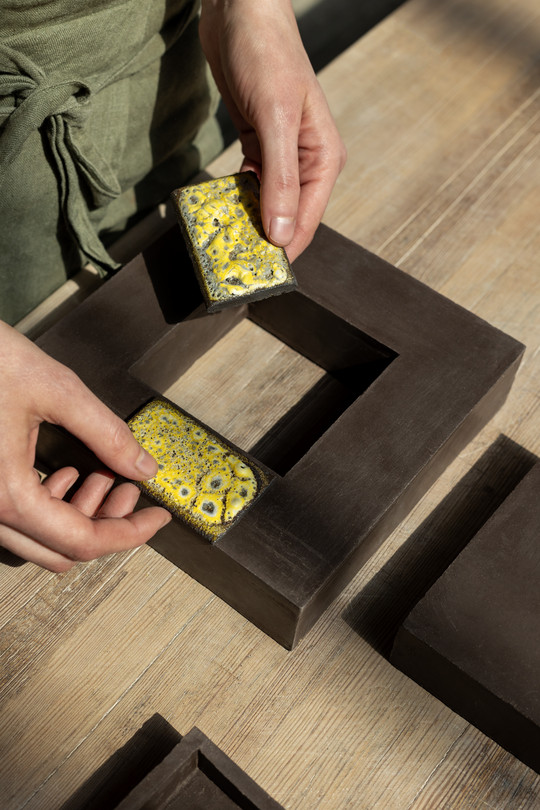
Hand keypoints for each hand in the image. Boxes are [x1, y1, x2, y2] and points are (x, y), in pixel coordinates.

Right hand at [0, 322, 170, 571]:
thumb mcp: (57, 390)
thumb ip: (107, 434)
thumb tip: (143, 467)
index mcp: (6, 494)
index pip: (82, 541)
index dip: (130, 533)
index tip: (159, 517)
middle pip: (61, 550)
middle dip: (106, 523)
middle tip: (131, 488)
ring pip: (39, 539)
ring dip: (79, 514)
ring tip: (102, 473)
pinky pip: (18, 517)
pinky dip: (52, 504)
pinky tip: (67, 470)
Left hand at [199, 0, 345, 261]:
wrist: (239, 10)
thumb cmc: (266, 54)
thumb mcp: (276, 118)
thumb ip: (279, 179)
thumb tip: (283, 235)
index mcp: (322, 159)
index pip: (305, 222)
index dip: (283, 251)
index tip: (256, 275)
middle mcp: (305, 162)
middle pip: (286, 218)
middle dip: (262, 240)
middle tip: (232, 262)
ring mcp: (280, 156)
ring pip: (265, 204)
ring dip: (246, 222)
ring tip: (222, 241)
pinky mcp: (257, 146)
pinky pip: (247, 185)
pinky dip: (234, 199)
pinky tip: (219, 209)